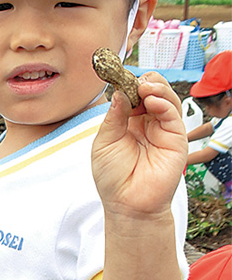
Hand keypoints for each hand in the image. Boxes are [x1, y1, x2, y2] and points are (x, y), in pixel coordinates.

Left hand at [92, 75, 186, 218]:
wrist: (127, 204)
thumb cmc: (113, 177)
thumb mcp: (104, 143)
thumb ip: (113, 117)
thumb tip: (120, 92)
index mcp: (129, 122)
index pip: (133, 94)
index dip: (128, 84)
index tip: (118, 76)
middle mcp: (147, 123)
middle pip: (153, 91)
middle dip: (144, 82)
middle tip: (134, 82)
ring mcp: (163, 129)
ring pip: (166, 98)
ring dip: (156, 87)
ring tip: (144, 87)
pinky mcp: (176, 138)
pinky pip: (173, 113)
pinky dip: (164, 102)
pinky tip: (152, 100)